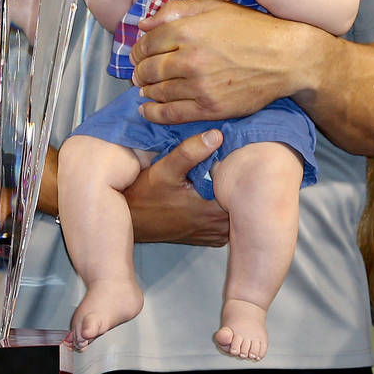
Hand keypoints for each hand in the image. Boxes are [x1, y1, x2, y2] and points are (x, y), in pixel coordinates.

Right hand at [123, 129, 230, 246]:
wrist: (132, 221)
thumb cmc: (146, 195)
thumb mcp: (164, 169)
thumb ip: (190, 152)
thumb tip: (216, 135)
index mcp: (213, 209)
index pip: (242, 187)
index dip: (237, 169)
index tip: (229, 157)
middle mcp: (219, 226)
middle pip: (240, 198)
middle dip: (234, 181)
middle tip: (222, 165)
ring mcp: (216, 234)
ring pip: (235, 210)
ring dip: (228, 195)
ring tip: (214, 180)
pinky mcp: (211, 238)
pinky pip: (226, 221)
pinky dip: (222, 208)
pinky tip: (208, 196)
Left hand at [131, 0, 305, 123]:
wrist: (286, 57)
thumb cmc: (251, 28)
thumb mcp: (214, 7)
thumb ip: (175, 11)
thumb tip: (144, 24)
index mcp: (188, 30)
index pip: (147, 43)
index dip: (138, 50)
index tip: (138, 55)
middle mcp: (190, 58)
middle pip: (148, 69)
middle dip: (139, 72)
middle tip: (139, 74)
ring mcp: (200, 86)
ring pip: (157, 92)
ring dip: (145, 91)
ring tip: (144, 89)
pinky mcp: (211, 108)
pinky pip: (172, 114)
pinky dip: (154, 114)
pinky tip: (146, 110)